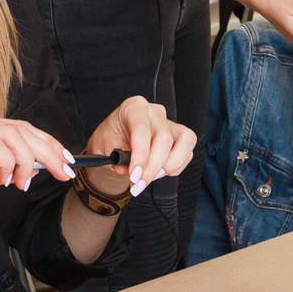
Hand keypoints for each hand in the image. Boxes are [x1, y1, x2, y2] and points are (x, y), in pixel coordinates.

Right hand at [0, 113, 78, 233]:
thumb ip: (0, 171)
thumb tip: (30, 170)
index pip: (20, 128)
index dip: (48, 143)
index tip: (67, 161)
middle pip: (22, 128)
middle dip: (49, 151)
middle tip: (64, 172)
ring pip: (12, 134)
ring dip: (28, 161)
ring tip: (25, 183)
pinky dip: (8, 164)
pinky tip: (6, 181)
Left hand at [79, 95, 196, 200]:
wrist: (115, 143)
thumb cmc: (111, 140)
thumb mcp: (105, 148)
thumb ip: (118, 159)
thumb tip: (132, 171)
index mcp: (134, 107)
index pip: (142, 129)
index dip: (140, 155)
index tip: (134, 175)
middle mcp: (155, 112)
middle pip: (164, 139)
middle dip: (152, 168)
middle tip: (139, 184)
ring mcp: (170, 123)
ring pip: (184, 143)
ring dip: (168, 167)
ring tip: (150, 177)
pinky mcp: (180, 136)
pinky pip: (187, 153)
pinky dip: (175, 168)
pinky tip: (157, 172)